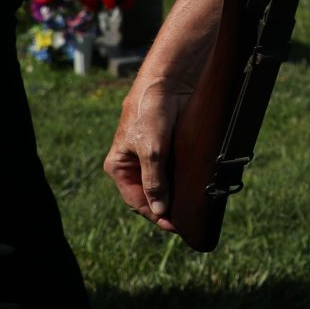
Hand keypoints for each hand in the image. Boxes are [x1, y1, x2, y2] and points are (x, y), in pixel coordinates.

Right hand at [105, 80, 189, 231]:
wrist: (166, 83)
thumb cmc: (150, 114)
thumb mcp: (152, 152)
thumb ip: (154, 182)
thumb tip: (159, 210)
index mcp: (118, 167)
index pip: (136, 201)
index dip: (154, 214)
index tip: (173, 225)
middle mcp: (131, 164)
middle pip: (148, 195)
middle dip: (164, 207)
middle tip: (185, 220)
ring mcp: (148, 156)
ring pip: (160, 184)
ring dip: (173, 195)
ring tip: (190, 208)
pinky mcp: (164, 147)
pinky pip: (170, 171)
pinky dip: (179, 181)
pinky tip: (191, 189)